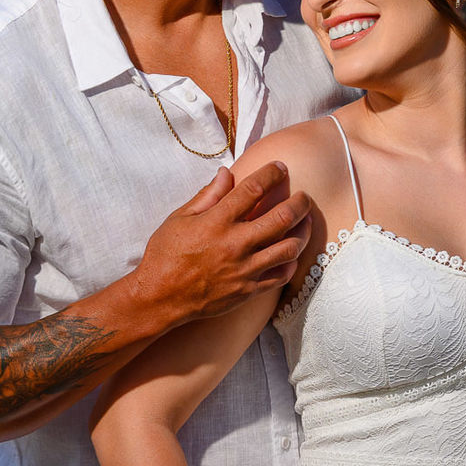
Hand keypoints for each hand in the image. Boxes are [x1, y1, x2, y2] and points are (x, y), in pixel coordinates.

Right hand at [133, 162, 312, 323]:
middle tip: (305, 197)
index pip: (253, 189)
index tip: (281, 168)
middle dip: (300, 203)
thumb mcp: (179, 218)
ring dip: (303, 232)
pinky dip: (291, 263)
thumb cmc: (165, 255)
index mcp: (217, 221)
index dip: (272, 174)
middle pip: (282, 217)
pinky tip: (290, 253)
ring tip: (305, 223)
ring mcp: (245, 269)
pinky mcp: (248, 290)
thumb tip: (227, 173)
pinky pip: (281, 276)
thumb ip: (207, 195)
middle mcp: (235, 243)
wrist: (160, 298)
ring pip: (289, 248)